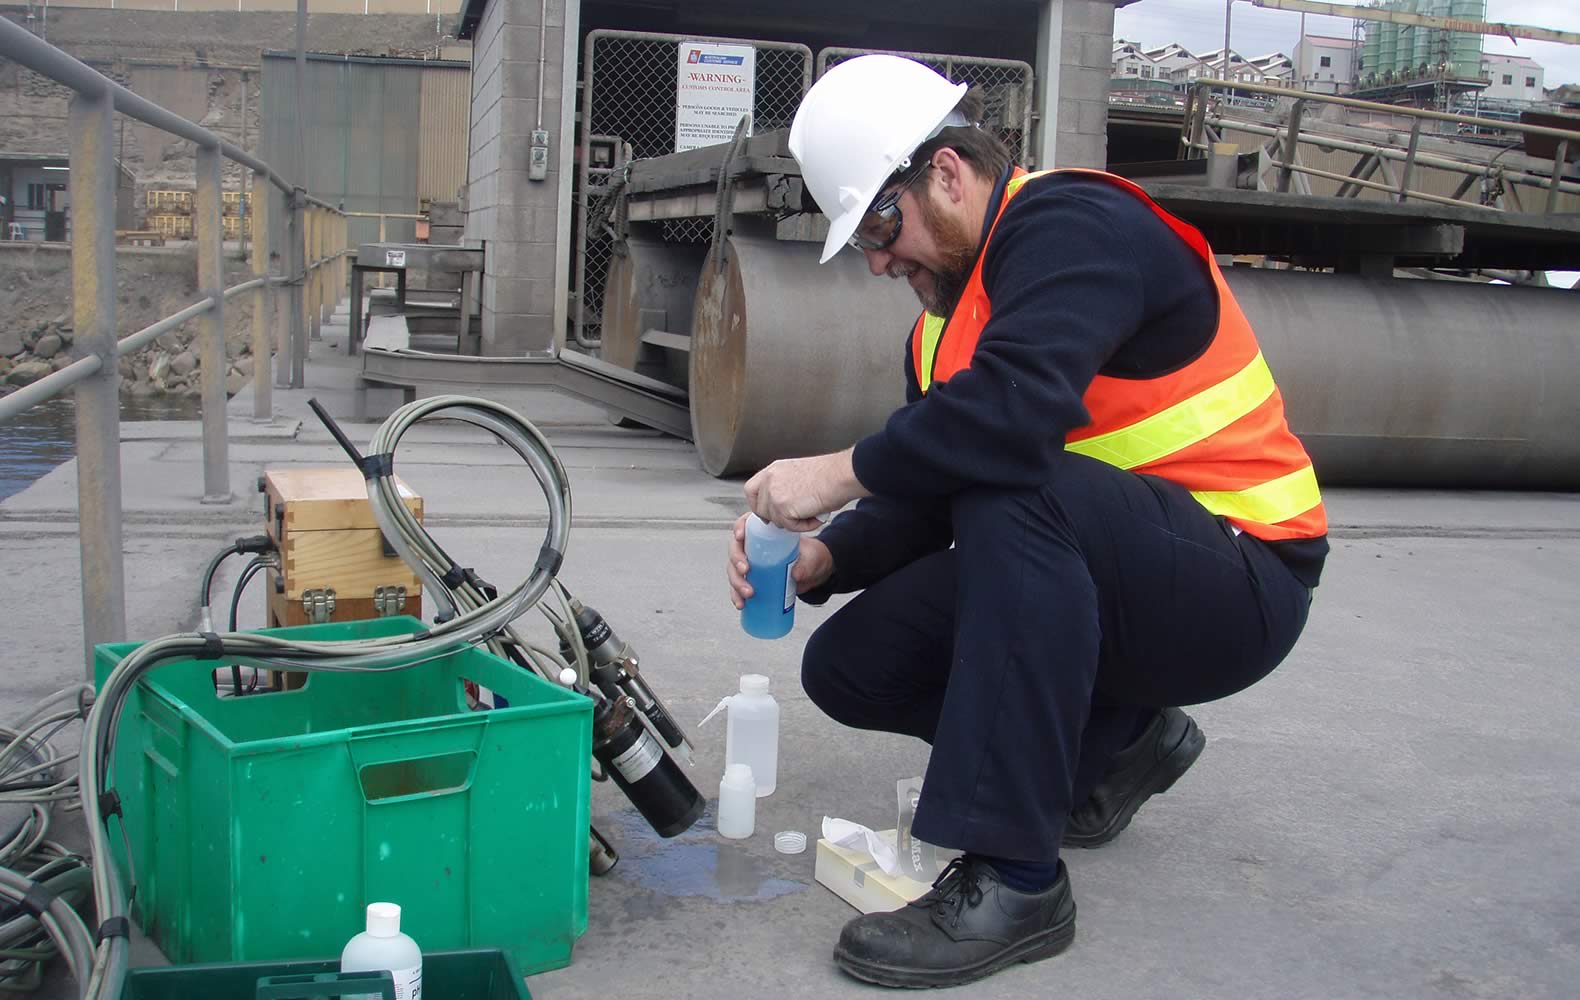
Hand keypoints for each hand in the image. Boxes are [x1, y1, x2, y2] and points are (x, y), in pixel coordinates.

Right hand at [727, 513, 834, 609]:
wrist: (814, 572)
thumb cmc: (810, 557)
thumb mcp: (811, 557)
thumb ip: (805, 564)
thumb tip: (795, 574)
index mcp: (766, 532)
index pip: (747, 523)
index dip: (739, 527)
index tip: (740, 536)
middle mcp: (754, 546)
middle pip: (735, 549)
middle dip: (736, 560)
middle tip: (745, 571)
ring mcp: (752, 563)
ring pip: (734, 570)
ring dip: (736, 582)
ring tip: (748, 593)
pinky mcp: (753, 579)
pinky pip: (738, 587)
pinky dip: (737, 596)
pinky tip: (741, 604)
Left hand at [744, 449, 869, 531]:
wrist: (840, 475)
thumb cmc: (829, 475)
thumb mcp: (797, 474)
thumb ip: (783, 486)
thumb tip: (778, 506)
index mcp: (773, 470)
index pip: (751, 490)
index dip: (758, 505)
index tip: (768, 514)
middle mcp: (769, 479)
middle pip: (760, 509)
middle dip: (777, 518)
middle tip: (798, 516)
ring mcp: (773, 493)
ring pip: (776, 520)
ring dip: (794, 522)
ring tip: (813, 512)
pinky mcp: (782, 506)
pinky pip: (789, 526)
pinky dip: (803, 526)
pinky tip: (816, 515)